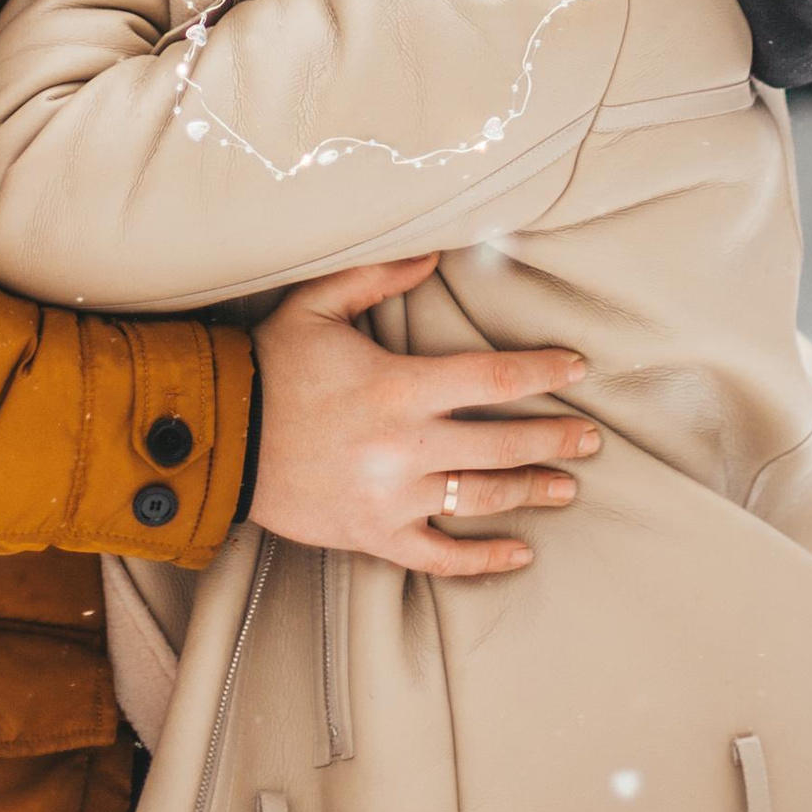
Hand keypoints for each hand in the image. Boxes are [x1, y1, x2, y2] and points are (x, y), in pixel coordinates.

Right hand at [250, 256, 599, 580]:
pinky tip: (519, 553)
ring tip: (566, 487)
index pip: (492, 380)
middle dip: (555, 440)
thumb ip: (376, 276)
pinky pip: (439, 558)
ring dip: (531, 492)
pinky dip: (482, 559)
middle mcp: (403, 447)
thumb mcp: (315, 305)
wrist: (220, 441)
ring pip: (480, 500)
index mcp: (398, 387)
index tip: (577, 368)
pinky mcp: (372, 535)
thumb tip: (433, 252)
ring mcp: (390, 498)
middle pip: (502, 446)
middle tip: (592, 439)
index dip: (543, 373)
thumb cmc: (270, 367)